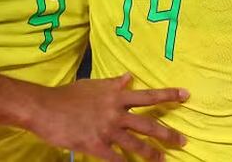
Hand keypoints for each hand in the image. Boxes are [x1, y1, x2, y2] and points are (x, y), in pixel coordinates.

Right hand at [29, 74, 188, 161]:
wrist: (45, 108)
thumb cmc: (69, 95)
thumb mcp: (93, 85)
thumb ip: (113, 84)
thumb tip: (129, 77)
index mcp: (116, 96)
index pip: (147, 95)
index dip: (168, 95)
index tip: (186, 95)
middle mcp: (115, 112)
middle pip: (148, 124)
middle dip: (168, 134)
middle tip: (183, 140)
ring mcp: (107, 130)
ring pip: (136, 145)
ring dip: (152, 154)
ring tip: (162, 159)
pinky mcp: (96, 146)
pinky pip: (116, 159)